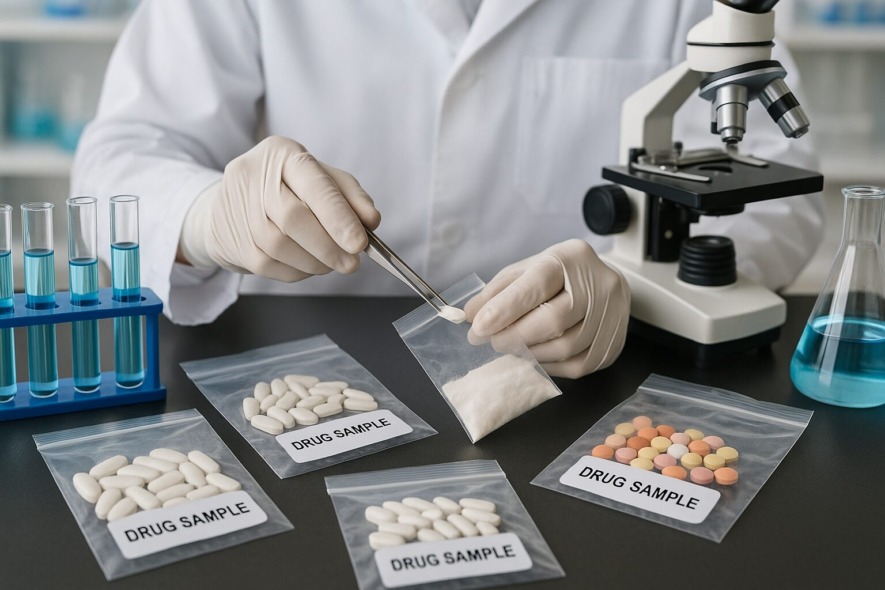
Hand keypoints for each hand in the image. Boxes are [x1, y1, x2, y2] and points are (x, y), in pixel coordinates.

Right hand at [179, 136, 380, 280]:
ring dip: (315, 262)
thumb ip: (351, 197)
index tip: (359, 243)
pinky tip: (308, 264)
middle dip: (328, 246)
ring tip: (331, 263)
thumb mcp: (322, 179)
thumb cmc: (286, 188)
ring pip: (280, 246)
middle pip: (293, 218)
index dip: (338, 218)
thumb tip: (371, 220)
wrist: (228, 203)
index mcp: (283, 154)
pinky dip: (297, 271)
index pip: (314, 186)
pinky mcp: (231, 240)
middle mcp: (255, 176)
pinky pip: (269, 265)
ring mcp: (239, 209)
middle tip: (351, 263)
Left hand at [464, 239, 629, 378]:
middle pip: (553, 320)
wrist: (604, 283)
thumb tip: (470, 316)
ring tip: (512, 348)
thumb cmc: (560, 276)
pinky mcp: (614, 344)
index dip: (505, 309)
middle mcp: (598, 284)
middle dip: (514, 336)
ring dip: (530, 354)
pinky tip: (535, 356)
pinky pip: (577, 366)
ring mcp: (612, 315)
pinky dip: (549, 366)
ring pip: (565, 347)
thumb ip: (498, 291)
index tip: (479, 327)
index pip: (536, 284)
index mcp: (571, 258)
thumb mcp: (527, 271)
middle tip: (492, 342)